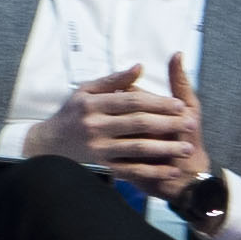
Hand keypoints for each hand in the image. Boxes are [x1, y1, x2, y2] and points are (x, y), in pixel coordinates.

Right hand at [72, 62, 210, 195]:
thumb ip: (113, 81)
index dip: (158, 103)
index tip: (180, 105)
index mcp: (92, 104)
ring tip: (187, 147)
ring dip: (166, 148)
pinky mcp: (102, 166)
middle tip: (191, 124)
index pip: (132, 101)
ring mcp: (99, 148)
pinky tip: (172, 170)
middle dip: (168, 124)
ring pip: (138, 148)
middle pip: (138, 123)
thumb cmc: (72, 114)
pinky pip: (132, 170)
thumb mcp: (86, 91)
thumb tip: (140, 68)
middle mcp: (95, 126)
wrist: (49, 144)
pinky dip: (153, 171)